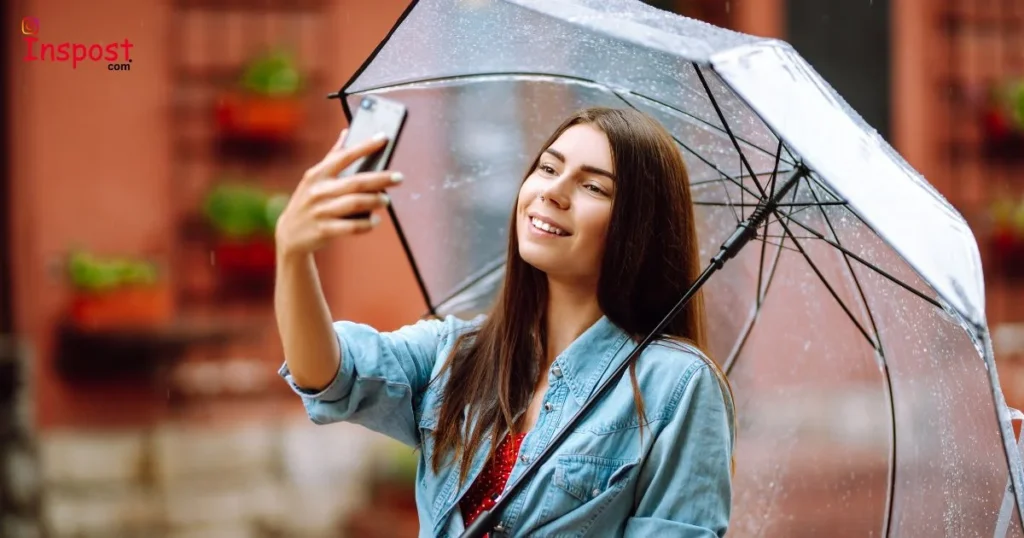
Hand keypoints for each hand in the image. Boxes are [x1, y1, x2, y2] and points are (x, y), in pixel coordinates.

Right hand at [275, 129, 402, 260]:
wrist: (289, 235)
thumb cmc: (308, 202)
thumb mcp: (313, 179)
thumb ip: (332, 157)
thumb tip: (346, 132)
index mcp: (317, 174)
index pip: (344, 156)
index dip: (365, 146)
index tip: (384, 138)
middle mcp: (318, 191)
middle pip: (356, 182)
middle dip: (381, 179)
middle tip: (399, 177)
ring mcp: (320, 211)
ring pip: (356, 204)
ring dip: (376, 201)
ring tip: (387, 200)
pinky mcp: (323, 230)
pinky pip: (351, 227)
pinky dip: (367, 224)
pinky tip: (375, 221)